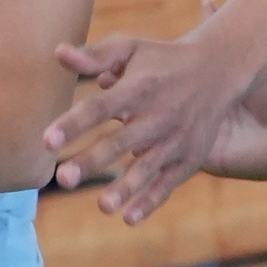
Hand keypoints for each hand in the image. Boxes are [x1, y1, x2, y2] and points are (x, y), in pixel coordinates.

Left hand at [52, 2, 266, 192]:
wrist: (220, 70)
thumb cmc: (163, 59)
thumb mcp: (131, 48)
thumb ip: (94, 56)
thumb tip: (57, 54)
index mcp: (137, 88)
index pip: (99, 108)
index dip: (72, 124)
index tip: (46, 141)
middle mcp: (156, 116)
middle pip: (119, 143)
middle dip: (91, 161)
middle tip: (62, 179)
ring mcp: (174, 140)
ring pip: (146, 168)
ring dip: (124, 188)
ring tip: (102, 206)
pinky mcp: (189, 158)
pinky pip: (168, 184)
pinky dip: (151, 201)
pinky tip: (129, 218)